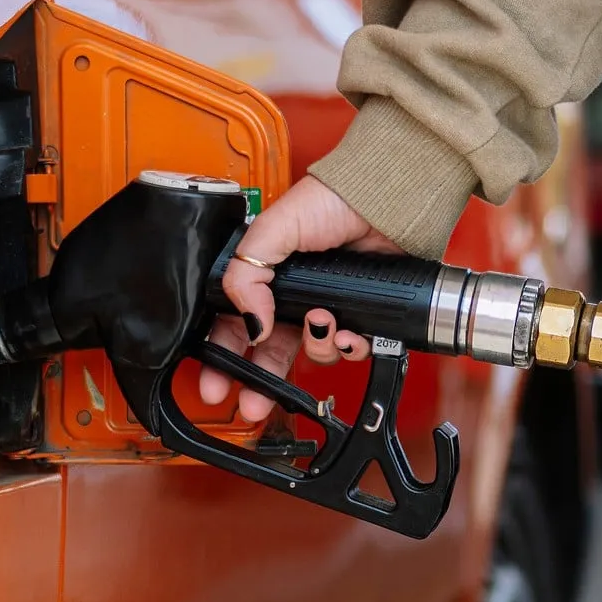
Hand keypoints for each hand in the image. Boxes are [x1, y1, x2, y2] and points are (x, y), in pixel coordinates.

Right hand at [199, 174, 399, 419]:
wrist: (386, 201)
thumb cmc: (332, 199)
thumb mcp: (273, 229)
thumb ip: (248, 275)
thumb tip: (249, 324)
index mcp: (267, 277)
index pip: (236, 324)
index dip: (224, 355)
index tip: (214, 383)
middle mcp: (296, 296)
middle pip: (272, 351)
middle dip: (261, 380)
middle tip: (253, 402)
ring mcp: (330, 306)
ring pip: (314, 352)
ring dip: (317, 347)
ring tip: (323, 323)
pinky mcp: (361, 314)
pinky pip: (350, 348)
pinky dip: (350, 346)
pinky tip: (350, 332)